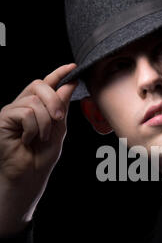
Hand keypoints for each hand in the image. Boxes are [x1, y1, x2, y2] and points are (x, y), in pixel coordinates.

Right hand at [0, 63, 77, 235]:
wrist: (29, 176)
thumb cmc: (41, 157)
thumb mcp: (58, 130)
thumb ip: (62, 107)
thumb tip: (68, 84)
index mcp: (37, 106)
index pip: (47, 84)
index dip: (58, 73)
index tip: (73, 67)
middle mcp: (23, 105)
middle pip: (39, 85)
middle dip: (54, 100)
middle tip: (58, 119)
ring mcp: (12, 110)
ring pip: (35, 101)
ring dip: (44, 123)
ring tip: (40, 138)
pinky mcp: (4, 118)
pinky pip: (26, 113)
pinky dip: (33, 128)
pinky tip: (27, 140)